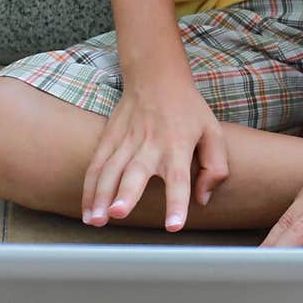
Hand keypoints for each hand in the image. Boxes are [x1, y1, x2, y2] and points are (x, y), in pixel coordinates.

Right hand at [81, 80, 228, 231]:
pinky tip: (87, 210)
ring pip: (110, 170)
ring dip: (100, 196)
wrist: (156, 77)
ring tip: (96, 221)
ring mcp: (126, 141)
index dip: (176, 202)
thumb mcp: (213, 132)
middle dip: (125, 193)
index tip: (173, 226)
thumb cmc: (188, 109)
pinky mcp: (109, 138)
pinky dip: (89, 188)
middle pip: (136, 172)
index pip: (178, 178)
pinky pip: (96, 165)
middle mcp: (150, 145)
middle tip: (117, 213)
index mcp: (178, 146)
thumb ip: (215, 168)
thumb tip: (202, 199)